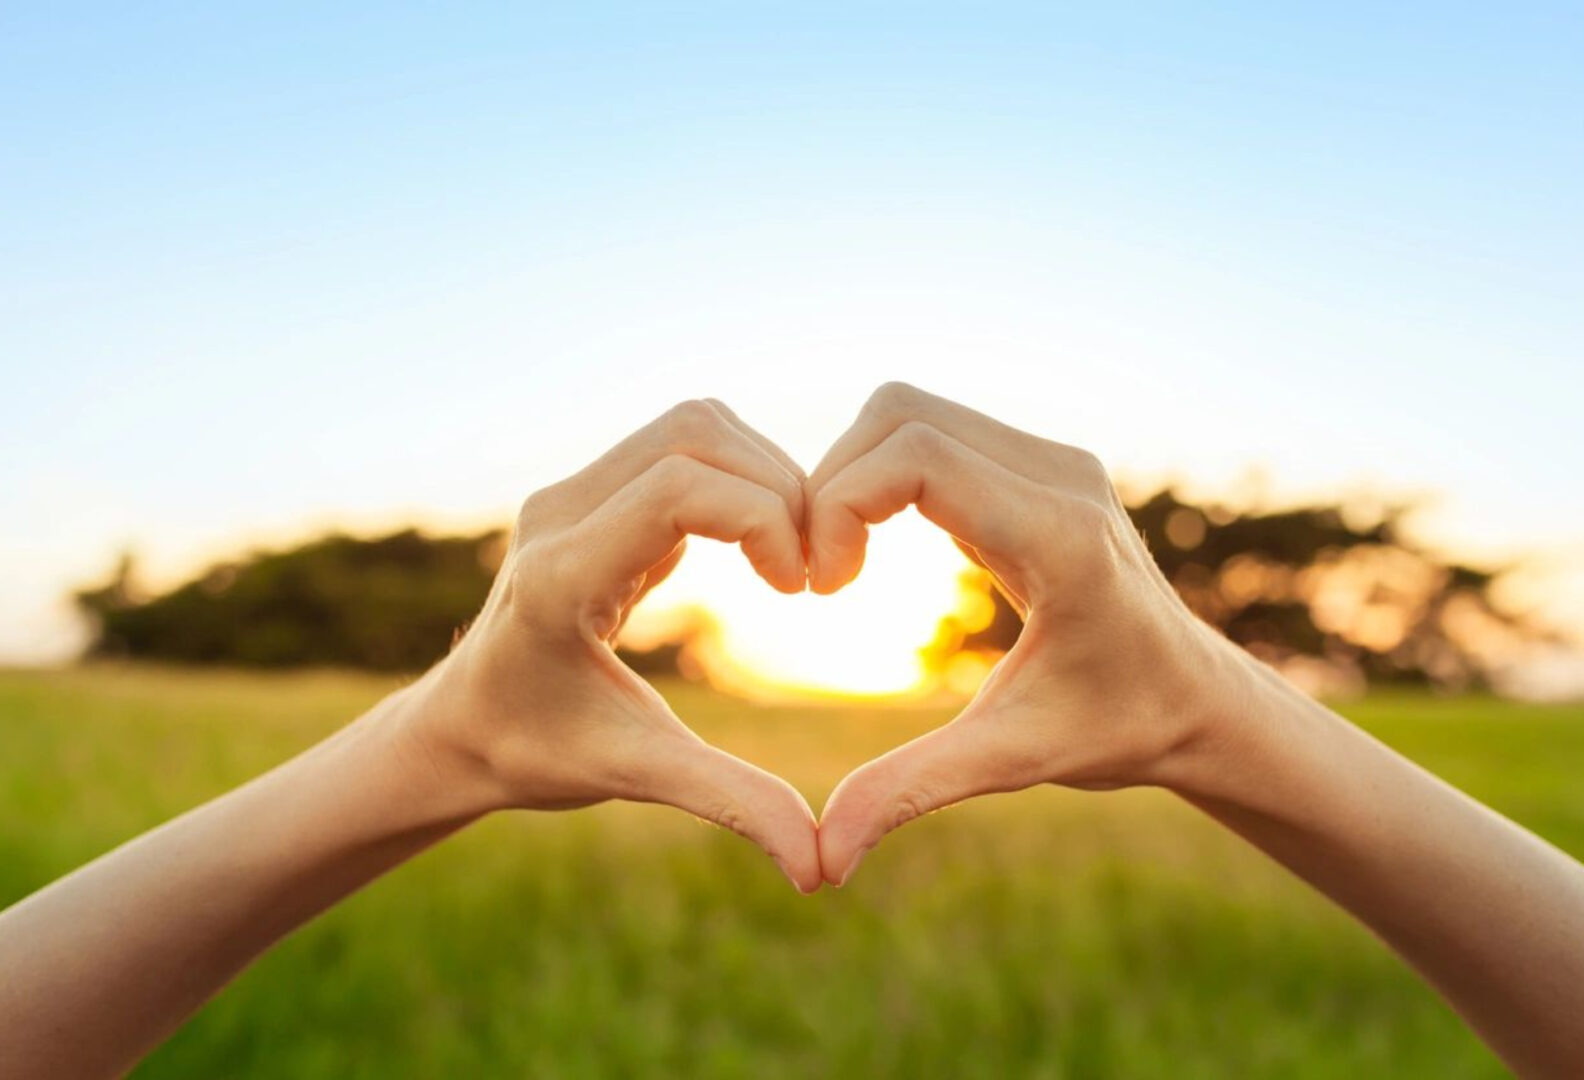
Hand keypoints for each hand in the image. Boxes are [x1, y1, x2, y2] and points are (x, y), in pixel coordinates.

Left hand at [413, 400, 823, 892]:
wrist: (461, 728)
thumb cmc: (537, 753)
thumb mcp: (636, 773)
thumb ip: (729, 803)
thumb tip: (819, 867)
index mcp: (563, 575)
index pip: (678, 489)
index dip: (763, 518)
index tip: (801, 587)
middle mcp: (559, 514)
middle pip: (695, 433)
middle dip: (776, 485)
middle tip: (810, 569)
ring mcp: (571, 495)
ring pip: (691, 427)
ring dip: (761, 475)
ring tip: (791, 556)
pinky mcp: (590, 494)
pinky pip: (680, 450)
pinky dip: (736, 482)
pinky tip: (754, 552)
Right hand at [807, 383, 1246, 884]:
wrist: (1197, 701)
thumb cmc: (1117, 730)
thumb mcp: (1011, 759)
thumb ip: (913, 791)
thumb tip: (822, 861)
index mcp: (1058, 536)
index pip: (915, 455)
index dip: (840, 504)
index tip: (824, 587)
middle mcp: (1060, 476)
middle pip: (899, 413)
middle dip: (832, 483)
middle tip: (820, 576)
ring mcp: (1052, 461)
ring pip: (910, 412)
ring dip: (853, 476)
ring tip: (840, 565)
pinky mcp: (1039, 465)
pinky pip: (934, 433)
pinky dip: (884, 477)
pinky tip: (876, 548)